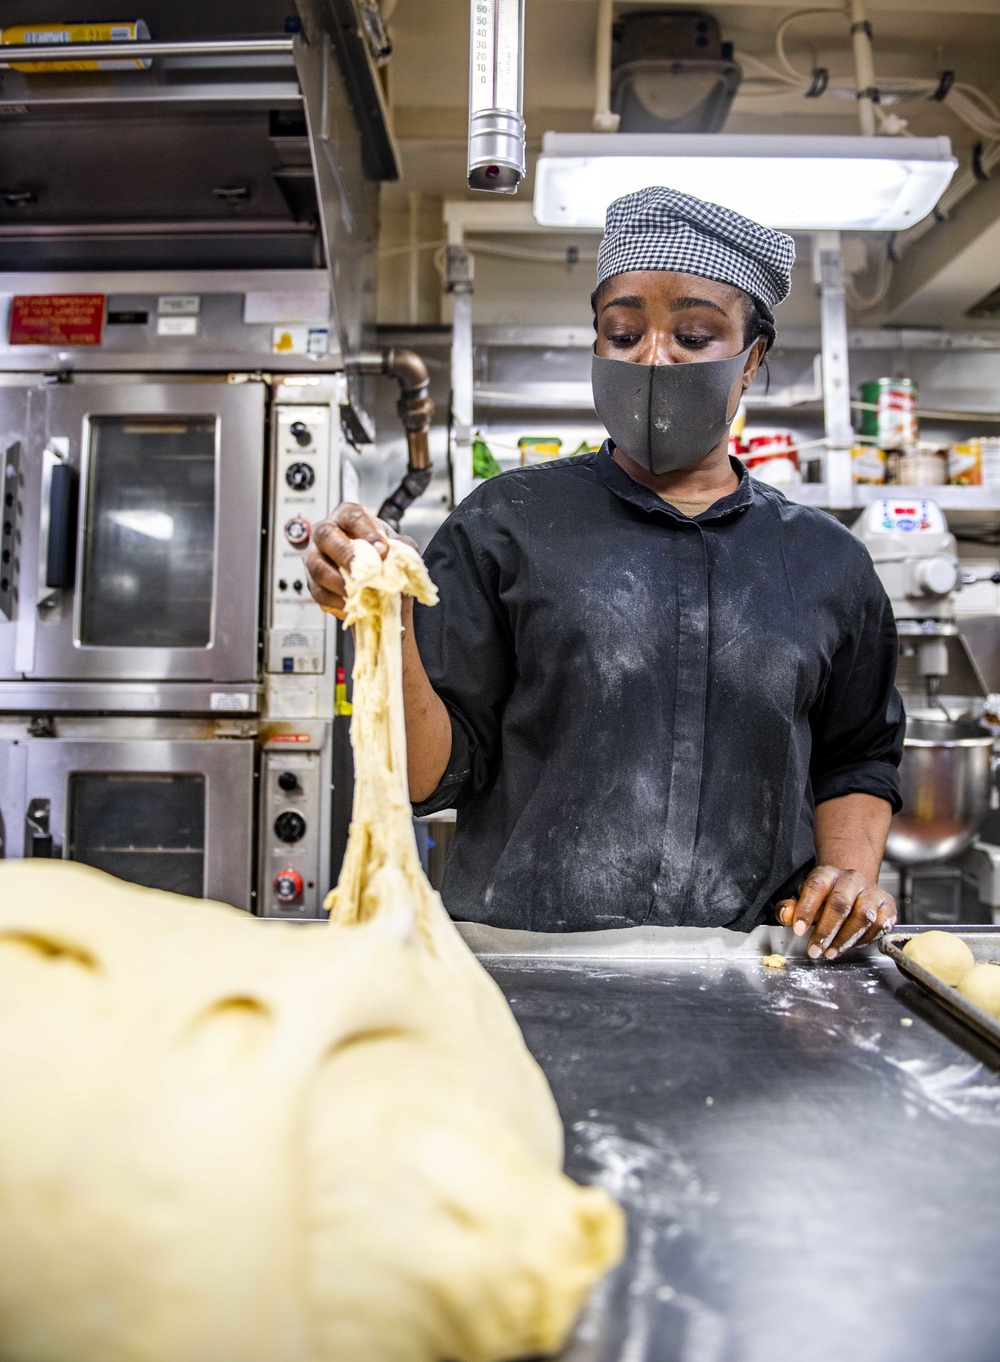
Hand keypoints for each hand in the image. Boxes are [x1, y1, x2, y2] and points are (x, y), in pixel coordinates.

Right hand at [304, 503, 417, 618]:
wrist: (370, 573)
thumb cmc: (378, 551)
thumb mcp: (393, 544)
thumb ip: (401, 547)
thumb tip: (403, 556)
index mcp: (346, 516)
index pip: (353, 516)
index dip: (367, 532)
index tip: (382, 550)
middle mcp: (325, 532)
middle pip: (326, 536)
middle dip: (345, 554)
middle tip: (364, 572)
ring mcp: (315, 556)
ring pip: (318, 567)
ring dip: (339, 582)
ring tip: (358, 593)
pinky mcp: (312, 581)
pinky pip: (318, 591)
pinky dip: (335, 601)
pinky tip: (351, 604)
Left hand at [776, 866, 895, 961]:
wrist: (853, 888)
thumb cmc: (824, 897)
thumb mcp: (803, 899)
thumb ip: (789, 908)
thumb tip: (786, 915)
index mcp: (827, 874)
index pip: (816, 887)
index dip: (807, 909)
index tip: (798, 930)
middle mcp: (851, 879)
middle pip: (841, 904)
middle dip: (826, 931)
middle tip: (815, 951)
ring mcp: (872, 892)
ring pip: (863, 915)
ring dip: (845, 939)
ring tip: (830, 953)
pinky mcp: (888, 906)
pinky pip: (880, 925)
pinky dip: (865, 939)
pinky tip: (851, 946)